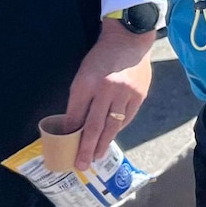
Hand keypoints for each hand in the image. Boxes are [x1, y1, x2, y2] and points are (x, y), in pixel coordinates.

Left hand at [65, 21, 155, 169]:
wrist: (129, 41)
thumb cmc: (102, 58)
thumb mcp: (84, 74)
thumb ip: (80, 98)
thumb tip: (76, 125)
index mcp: (87, 82)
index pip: (76, 114)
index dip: (71, 134)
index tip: (66, 149)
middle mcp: (106, 89)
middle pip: (94, 126)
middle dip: (85, 148)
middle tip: (81, 165)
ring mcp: (125, 94)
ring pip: (111, 126)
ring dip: (102, 144)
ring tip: (95, 157)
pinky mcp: (139, 96)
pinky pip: (126, 119)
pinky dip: (117, 130)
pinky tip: (110, 138)